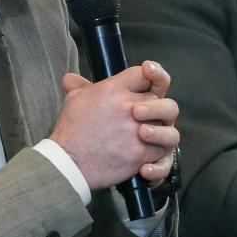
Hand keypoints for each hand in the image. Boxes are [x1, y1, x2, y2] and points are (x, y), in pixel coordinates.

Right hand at [49, 60, 178, 189]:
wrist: (68, 162)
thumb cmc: (70, 131)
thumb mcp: (73, 100)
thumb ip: (79, 86)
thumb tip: (71, 79)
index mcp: (115, 89)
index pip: (143, 73)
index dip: (151, 74)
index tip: (149, 78)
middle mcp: (130, 107)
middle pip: (159, 98)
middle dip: (156, 106)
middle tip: (143, 115)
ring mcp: (138, 130)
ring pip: (168, 125)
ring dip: (162, 130)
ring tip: (146, 135)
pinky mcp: (141, 153)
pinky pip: (162, 150)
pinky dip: (156, 153)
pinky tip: (144, 155)